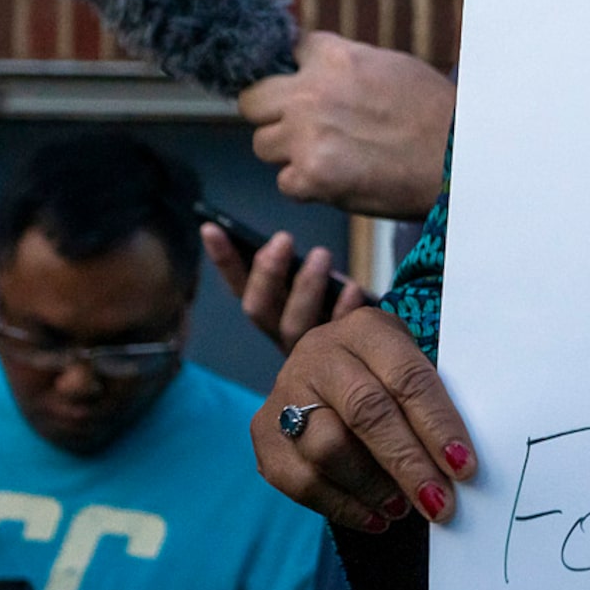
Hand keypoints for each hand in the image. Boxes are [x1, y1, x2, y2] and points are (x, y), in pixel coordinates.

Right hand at [201, 225, 369, 352]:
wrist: (378, 359)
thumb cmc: (342, 304)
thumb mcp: (316, 283)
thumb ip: (296, 269)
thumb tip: (282, 243)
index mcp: (270, 312)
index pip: (238, 286)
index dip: (223, 260)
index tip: (211, 227)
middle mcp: (280, 334)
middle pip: (259, 309)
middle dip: (266, 273)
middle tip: (283, 239)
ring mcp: (306, 353)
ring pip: (293, 326)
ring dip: (304, 288)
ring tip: (321, 255)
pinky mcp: (337, 361)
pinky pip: (337, 336)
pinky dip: (342, 311)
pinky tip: (353, 288)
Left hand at [237, 33, 453, 219]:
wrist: (458, 161)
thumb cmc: (435, 116)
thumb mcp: (390, 67)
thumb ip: (345, 65)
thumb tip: (319, 67)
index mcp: (332, 56)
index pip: (288, 54)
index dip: (299, 75)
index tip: (312, 91)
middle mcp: (310, 92)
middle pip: (252, 100)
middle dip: (272, 115)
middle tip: (300, 129)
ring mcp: (306, 135)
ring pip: (263, 145)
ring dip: (289, 154)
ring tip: (329, 158)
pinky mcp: (311, 177)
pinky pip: (285, 183)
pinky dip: (307, 188)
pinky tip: (340, 181)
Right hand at [252, 307, 474, 534]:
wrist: (326, 373)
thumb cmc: (385, 377)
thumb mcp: (410, 367)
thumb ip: (432, 403)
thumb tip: (461, 462)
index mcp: (366, 329)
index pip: (407, 377)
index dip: (437, 425)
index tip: (463, 466)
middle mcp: (319, 353)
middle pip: (365, 413)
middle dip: (407, 464)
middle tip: (439, 503)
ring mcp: (284, 391)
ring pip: (327, 450)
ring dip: (373, 488)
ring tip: (404, 508)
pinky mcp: (262, 431)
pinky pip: (301, 481)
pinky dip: (343, 507)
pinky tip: (374, 518)